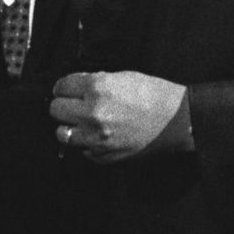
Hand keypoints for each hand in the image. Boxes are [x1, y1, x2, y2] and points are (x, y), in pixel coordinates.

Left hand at [49, 70, 188, 161]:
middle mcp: (93, 113)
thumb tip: (75, 88)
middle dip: (64, 105)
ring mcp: (97, 138)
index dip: (63, 87)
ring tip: (82, 122)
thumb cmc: (154, 95)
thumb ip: (95, 82)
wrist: (177, 120)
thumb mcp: (123, 77)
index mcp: (98, 88)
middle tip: (73, 104)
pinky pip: (82, 150)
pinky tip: (100, 135)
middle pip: (56, 110)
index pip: (62, 86)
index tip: (66, 89)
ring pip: (62, 133)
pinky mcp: (104, 156)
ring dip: (70, 126)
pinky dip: (87, 142)